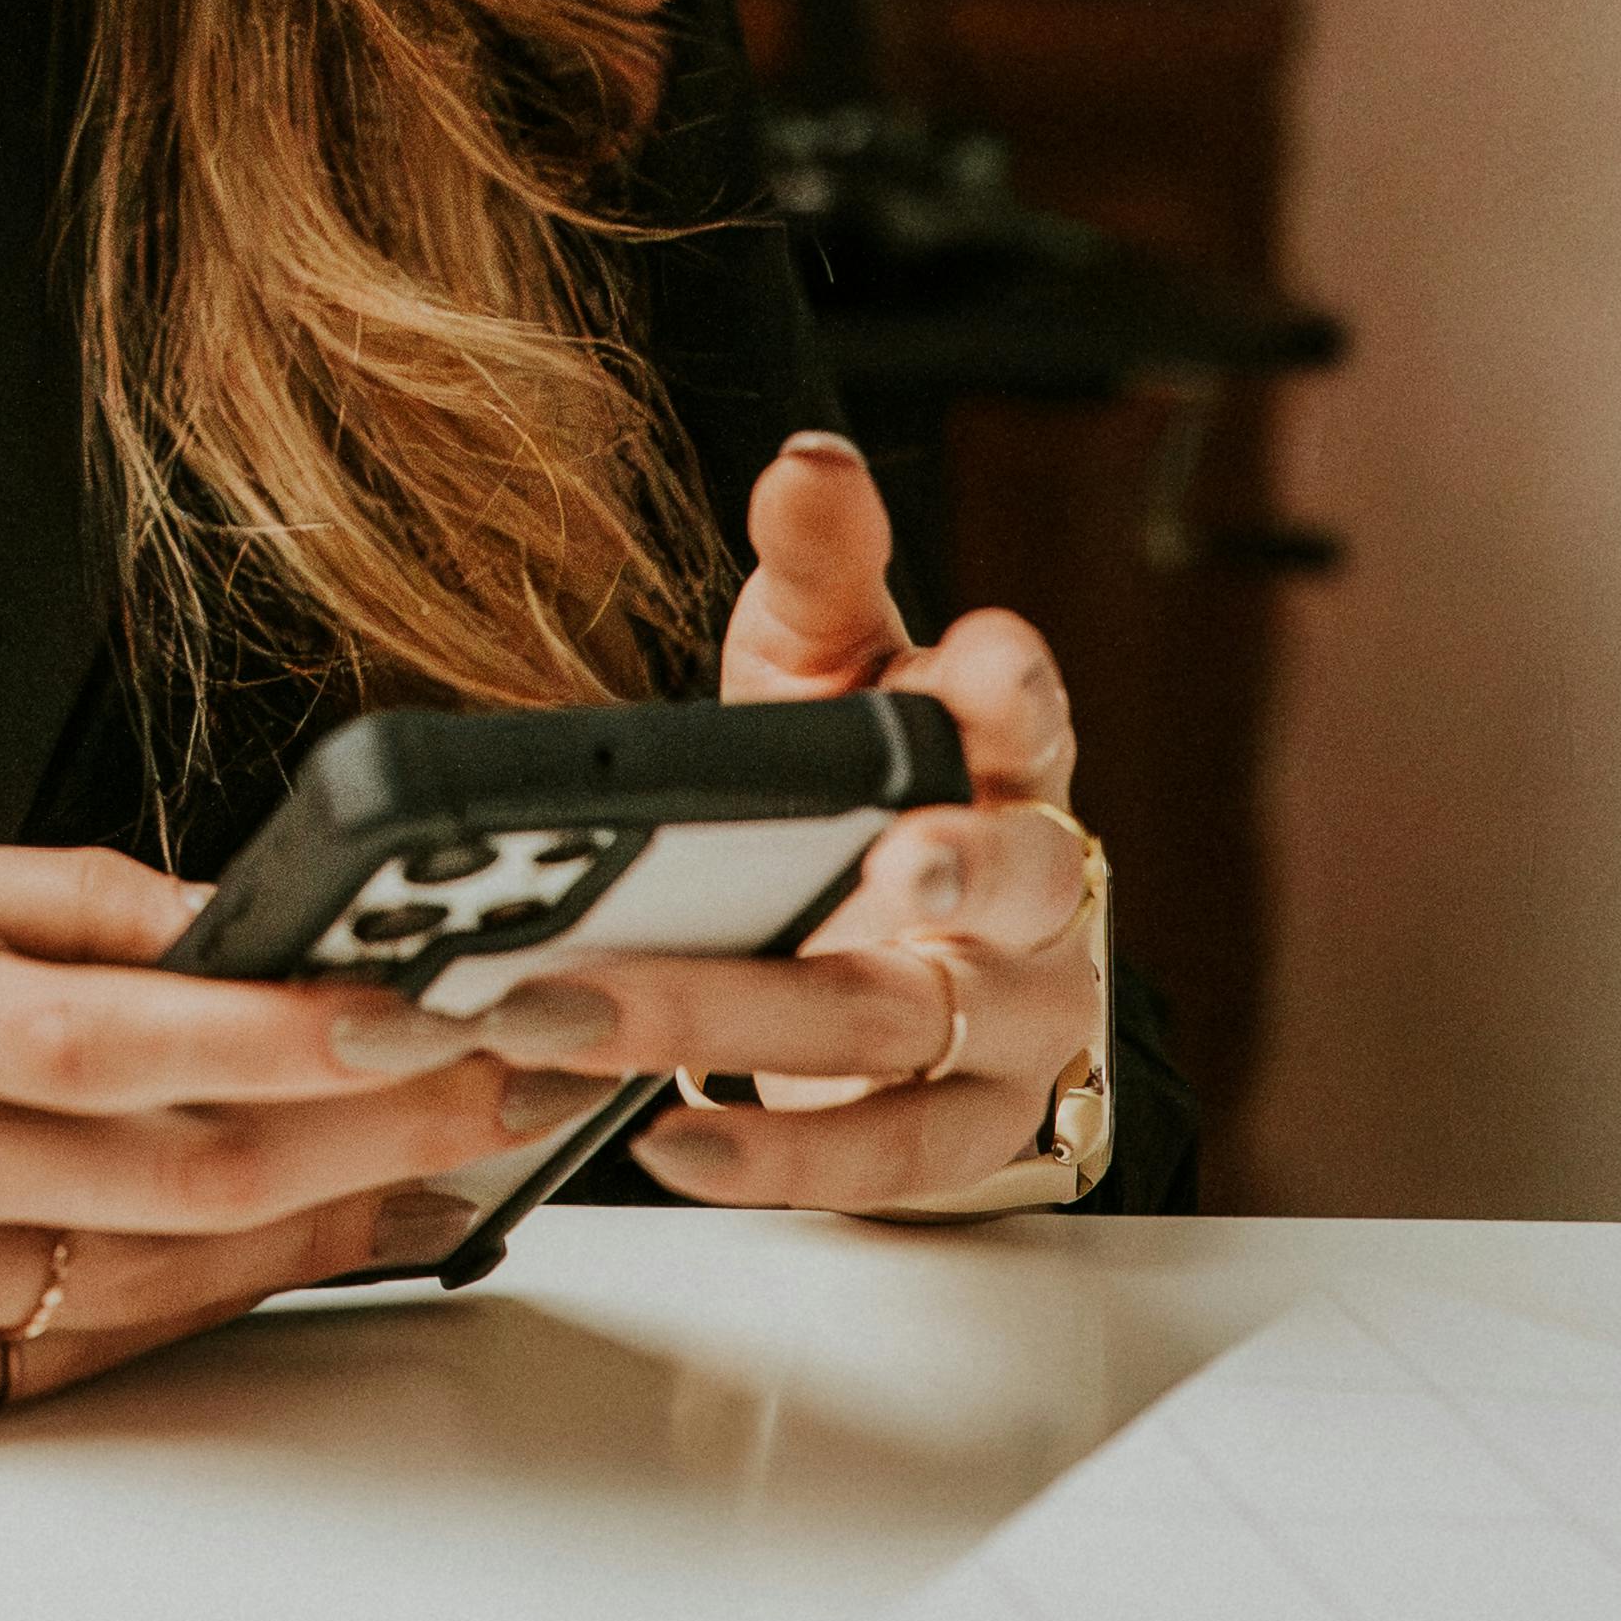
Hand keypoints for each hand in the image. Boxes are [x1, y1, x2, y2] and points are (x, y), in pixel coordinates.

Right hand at [0, 838, 543, 1434]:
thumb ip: (55, 901)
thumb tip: (240, 917)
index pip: (122, 1031)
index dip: (298, 1032)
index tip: (435, 1014)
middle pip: (182, 1175)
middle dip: (377, 1136)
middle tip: (503, 1093)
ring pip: (158, 1281)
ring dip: (323, 1228)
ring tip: (440, 1170)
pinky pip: (80, 1357)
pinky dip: (195, 1301)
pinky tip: (282, 1249)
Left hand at [443, 430, 1103, 1213]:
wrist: (902, 955)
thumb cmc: (860, 793)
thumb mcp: (826, 672)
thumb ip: (819, 570)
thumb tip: (809, 460)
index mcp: (999, 753)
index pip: (1028, 710)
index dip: (1008, 691)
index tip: (974, 668)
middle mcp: (1031, 885)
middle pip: (1001, 874)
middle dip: (939, 866)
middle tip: (884, 860)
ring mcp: (1009, 1017)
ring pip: (901, 1022)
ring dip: (739, 1020)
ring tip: (589, 1011)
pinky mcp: (970, 1128)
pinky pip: (888, 1158)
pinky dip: (776, 1159)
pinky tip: (666, 1136)